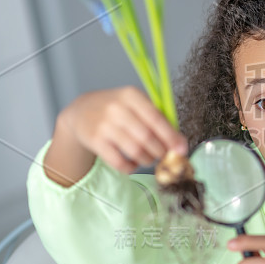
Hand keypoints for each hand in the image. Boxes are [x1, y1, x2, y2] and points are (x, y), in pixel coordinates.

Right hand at [59, 86, 186, 173]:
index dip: (171, 136)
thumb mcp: (136, 104)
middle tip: (166, 156)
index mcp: (131, 95)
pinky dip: (131, 167)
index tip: (182, 149)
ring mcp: (104, 125)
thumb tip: (179, 143)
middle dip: (161, 151)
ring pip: (135, 150)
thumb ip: (158, 119)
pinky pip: (119, 162)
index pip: (156, 118)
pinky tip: (133, 164)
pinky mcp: (94, 141)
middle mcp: (116, 108)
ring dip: (148, 160)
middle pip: (147, 137)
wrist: (82, 111)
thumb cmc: (118, 109)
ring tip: (150, 159)